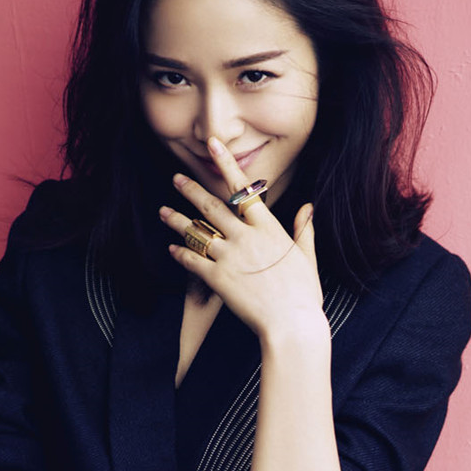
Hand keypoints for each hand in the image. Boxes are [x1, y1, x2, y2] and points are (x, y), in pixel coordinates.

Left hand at [158, 137, 323, 341]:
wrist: (291, 325)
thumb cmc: (303, 295)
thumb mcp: (307, 258)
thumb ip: (304, 230)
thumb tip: (307, 208)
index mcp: (269, 227)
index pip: (243, 189)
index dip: (226, 164)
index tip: (213, 145)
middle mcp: (246, 236)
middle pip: (212, 206)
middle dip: (191, 190)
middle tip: (176, 178)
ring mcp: (230, 257)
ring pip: (197, 231)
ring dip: (178, 220)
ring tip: (163, 211)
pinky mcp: (218, 278)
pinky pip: (193, 261)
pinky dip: (181, 254)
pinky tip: (172, 249)